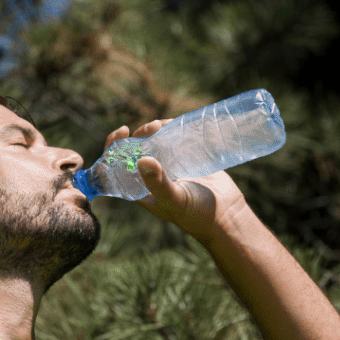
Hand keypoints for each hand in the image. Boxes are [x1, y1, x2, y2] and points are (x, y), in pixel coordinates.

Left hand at [103, 119, 249, 244]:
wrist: (226, 215)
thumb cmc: (195, 215)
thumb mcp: (173, 199)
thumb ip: (157, 183)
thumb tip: (141, 160)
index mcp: (138, 189)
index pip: (116, 166)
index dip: (113, 148)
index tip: (122, 131)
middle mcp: (150, 177)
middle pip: (135, 149)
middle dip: (139, 135)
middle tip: (152, 127)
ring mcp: (168, 167)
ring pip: (154, 143)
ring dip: (154, 130)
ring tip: (162, 125)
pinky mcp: (185, 160)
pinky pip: (173, 141)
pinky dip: (172, 131)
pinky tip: (175, 125)